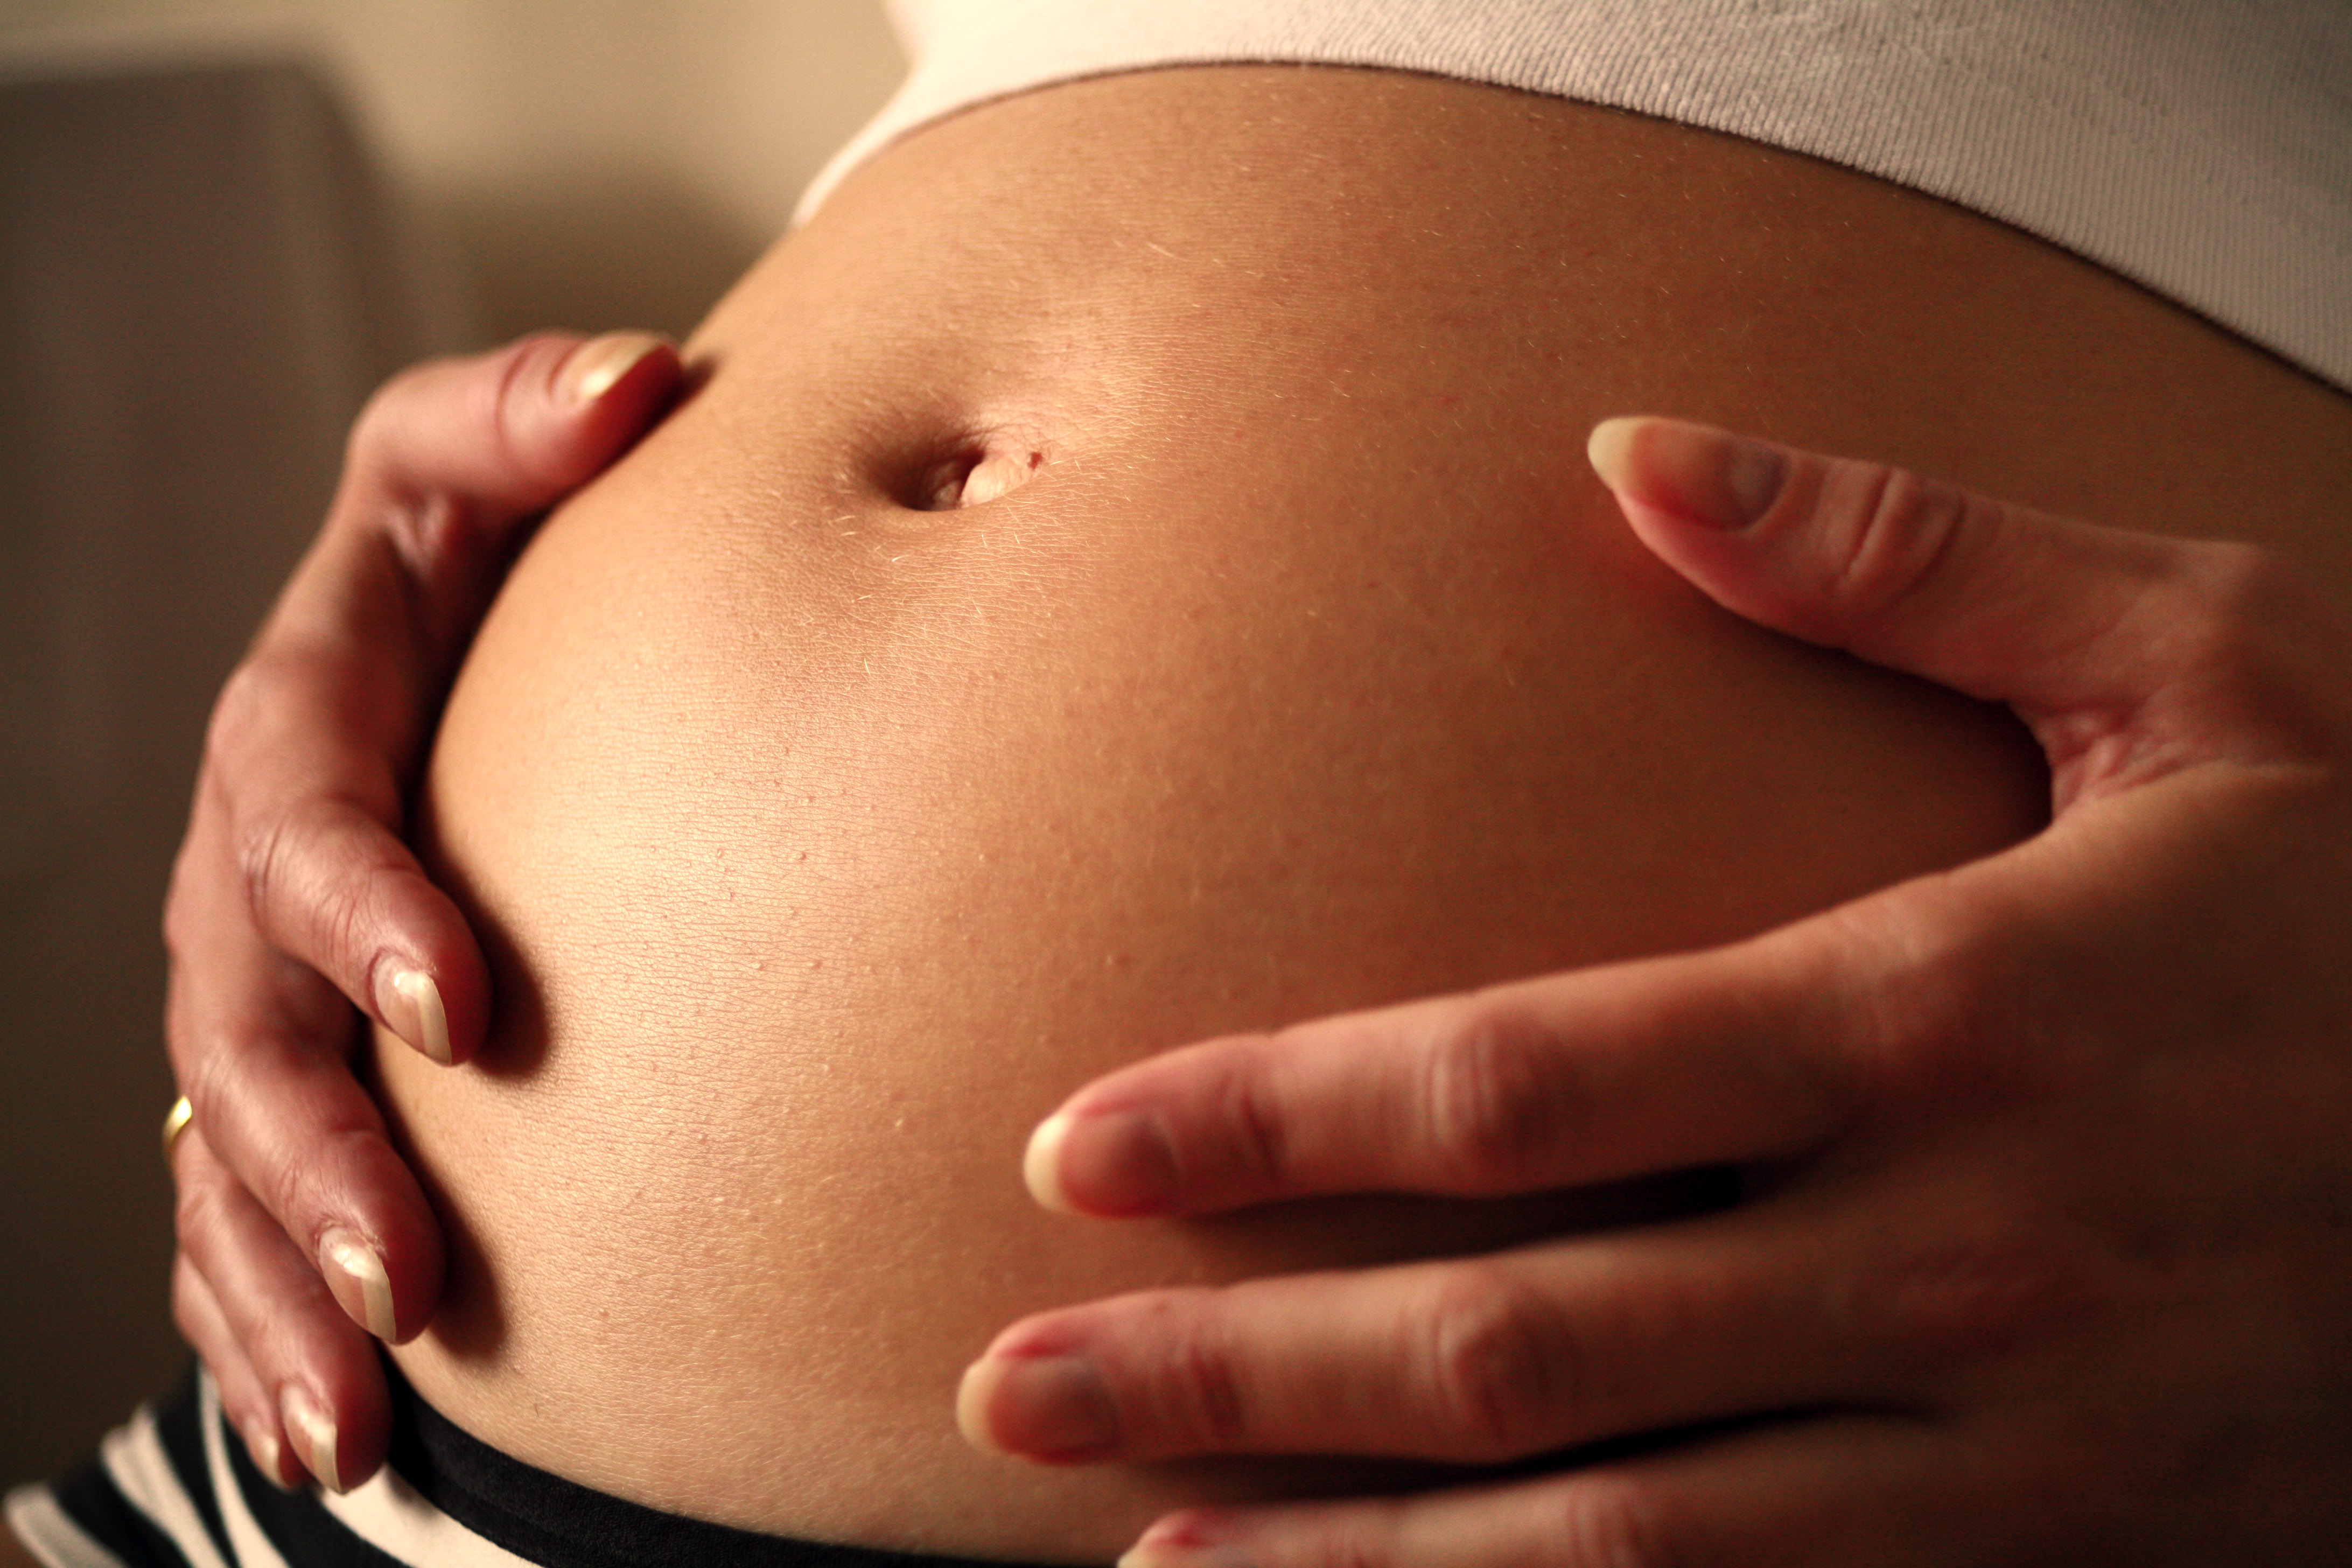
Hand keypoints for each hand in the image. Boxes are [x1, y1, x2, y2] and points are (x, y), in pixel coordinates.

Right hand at [163, 330, 678, 1490]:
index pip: (302, 813)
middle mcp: (245, 881)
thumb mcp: (467, 465)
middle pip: (245, 1030)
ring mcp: (244, 1001)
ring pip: (226, 1163)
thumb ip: (521, 418)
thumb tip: (639, 389)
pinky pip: (234, 1224)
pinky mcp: (270, 1087)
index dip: (359, 906)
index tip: (461, 1006)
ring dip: (283, 1292)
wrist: (431, 656)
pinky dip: (266, 1331)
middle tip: (409, 1272)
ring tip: (357, 1421)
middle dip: (316, 1159)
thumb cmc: (466, 563)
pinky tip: (332, 1434)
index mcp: (297, 726)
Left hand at [965, 417, 2351, 1564]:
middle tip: (1016, 1379)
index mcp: (1948, 1015)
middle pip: (1514, 1338)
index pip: (1528, 1082)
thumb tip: (1648, 453)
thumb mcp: (2213, 669)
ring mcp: (2003, 1445)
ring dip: (1353, 1553)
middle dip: (1239, 1369)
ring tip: (1145, 1550)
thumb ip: (1916, 556)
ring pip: (1611, 1541)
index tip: (1085, 1146)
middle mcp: (1945, 1254)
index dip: (1279, 1121)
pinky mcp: (2059, 1557)